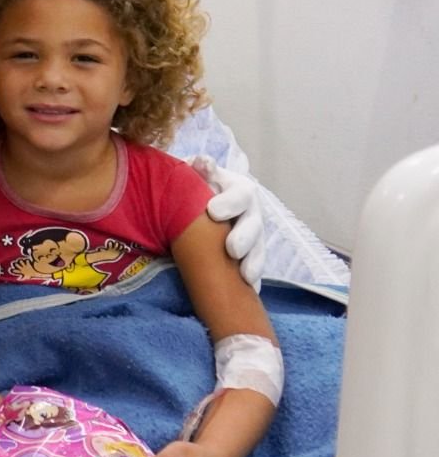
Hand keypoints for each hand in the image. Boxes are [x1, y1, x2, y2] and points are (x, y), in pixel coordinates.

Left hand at [189, 155, 265, 289]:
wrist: (201, 204)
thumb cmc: (198, 187)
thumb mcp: (198, 174)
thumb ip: (199, 168)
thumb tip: (202, 163)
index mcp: (239, 191)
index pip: (241, 194)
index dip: (230, 202)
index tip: (213, 211)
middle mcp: (251, 214)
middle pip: (254, 226)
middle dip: (244, 238)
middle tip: (231, 249)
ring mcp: (253, 237)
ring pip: (258, 250)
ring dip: (253, 263)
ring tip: (245, 276)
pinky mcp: (250, 257)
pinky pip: (255, 270)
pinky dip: (253, 282)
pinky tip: (250, 293)